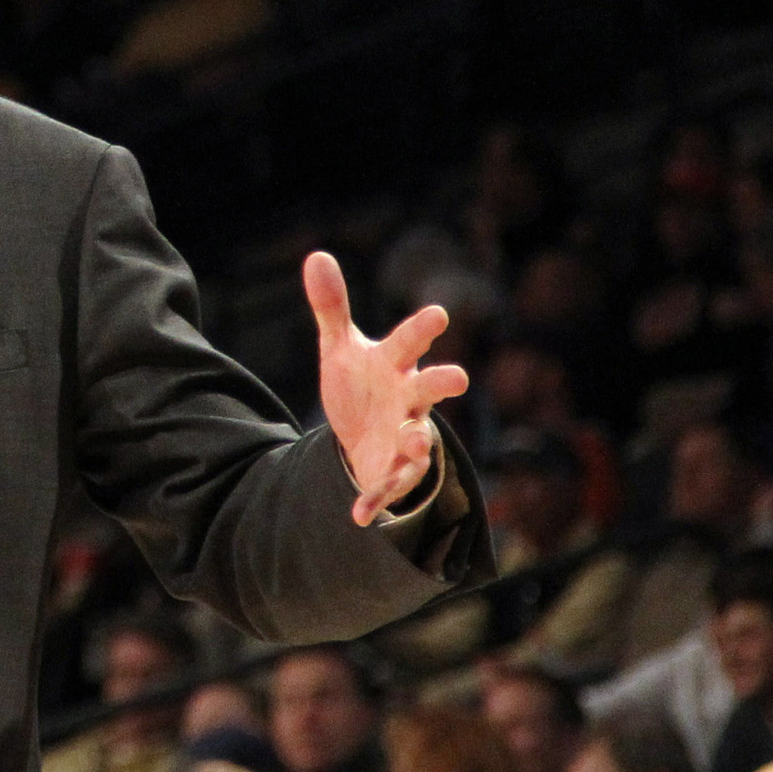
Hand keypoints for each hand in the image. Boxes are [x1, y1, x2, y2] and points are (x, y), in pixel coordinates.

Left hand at [303, 251, 468, 526]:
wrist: (364, 432)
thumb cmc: (362, 383)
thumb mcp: (339, 347)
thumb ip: (332, 307)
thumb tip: (316, 256)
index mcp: (396, 364)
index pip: (409, 341)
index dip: (422, 328)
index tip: (438, 313)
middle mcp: (409, 398)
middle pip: (430, 388)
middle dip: (442, 382)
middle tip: (456, 377)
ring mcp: (407, 435)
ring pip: (420, 439)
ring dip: (418, 441)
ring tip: (415, 441)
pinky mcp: (395, 471)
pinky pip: (389, 486)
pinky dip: (376, 500)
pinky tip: (359, 515)